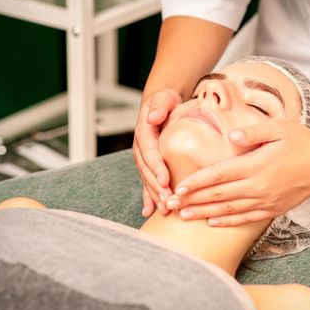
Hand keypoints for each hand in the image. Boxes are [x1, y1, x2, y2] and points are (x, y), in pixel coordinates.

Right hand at [133, 88, 181, 216]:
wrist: (161, 105)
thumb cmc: (165, 102)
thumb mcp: (163, 98)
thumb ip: (159, 106)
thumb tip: (153, 116)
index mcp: (144, 133)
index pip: (149, 152)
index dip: (156, 166)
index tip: (165, 180)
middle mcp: (141, 148)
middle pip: (147, 170)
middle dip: (156, 187)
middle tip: (168, 201)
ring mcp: (143, 158)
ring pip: (147, 179)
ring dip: (154, 196)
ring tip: (164, 210)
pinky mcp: (148, 165)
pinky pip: (147, 182)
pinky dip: (148, 197)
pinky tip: (150, 212)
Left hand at [166, 119, 309, 225]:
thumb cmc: (303, 141)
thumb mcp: (280, 128)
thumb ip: (254, 132)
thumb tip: (231, 138)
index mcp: (256, 165)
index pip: (218, 175)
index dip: (196, 183)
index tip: (177, 188)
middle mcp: (258, 186)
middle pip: (218, 196)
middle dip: (191, 200)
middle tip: (169, 205)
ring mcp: (266, 201)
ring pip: (228, 211)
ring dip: (204, 214)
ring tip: (184, 216)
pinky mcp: (274, 209)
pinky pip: (246, 219)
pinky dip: (227, 222)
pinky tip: (212, 223)